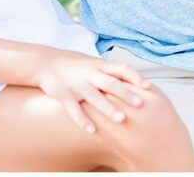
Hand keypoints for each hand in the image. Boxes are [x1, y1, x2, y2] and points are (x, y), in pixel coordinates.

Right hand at [32, 50, 151, 133]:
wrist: (45, 62)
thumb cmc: (76, 65)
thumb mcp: (94, 63)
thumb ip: (112, 72)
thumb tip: (135, 80)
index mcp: (99, 65)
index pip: (121, 68)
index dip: (135, 76)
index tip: (148, 86)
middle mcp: (90, 74)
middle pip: (110, 83)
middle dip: (125, 94)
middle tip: (140, 104)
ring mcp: (77, 85)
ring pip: (94, 97)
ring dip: (108, 108)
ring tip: (121, 119)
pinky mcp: (64, 95)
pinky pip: (74, 109)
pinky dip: (83, 120)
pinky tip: (92, 131)